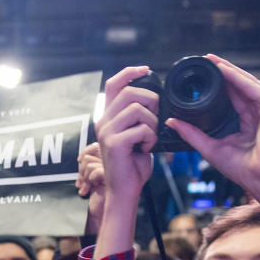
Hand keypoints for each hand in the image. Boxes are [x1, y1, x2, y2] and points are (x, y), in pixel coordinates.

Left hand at [76, 142, 107, 234]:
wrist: (97, 219)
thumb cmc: (94, 201)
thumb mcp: (89, 180)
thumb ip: (88, 166)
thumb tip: (82, 157)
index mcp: (110, 163)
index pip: (96, 147)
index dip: (85, 151)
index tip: (79, 161)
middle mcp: (113, 166)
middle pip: (93, 152)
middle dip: (82, 167)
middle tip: (81, 182)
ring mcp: (114, 172)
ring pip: (90, 162)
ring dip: (83, 176)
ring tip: (84, 188)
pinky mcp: (112, 179)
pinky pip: (95, 171)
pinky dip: (87, 181)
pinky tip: (86, 191)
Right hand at [94, 67, 157, 208]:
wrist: (124, 190)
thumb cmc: (132, 165)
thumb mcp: (136, 136)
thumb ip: (139, 118)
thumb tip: (155, 101)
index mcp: (107, 118)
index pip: (113, 84)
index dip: (129, 72)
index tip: (146, 69)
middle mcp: (103, 122)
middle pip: (130, 93)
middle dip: (151, 101)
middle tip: (156, 119)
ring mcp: (107, 132)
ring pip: (138, 109)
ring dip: (152, 123)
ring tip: (150, 138)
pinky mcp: (114, 143)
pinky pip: (142, 129)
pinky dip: (151, 138)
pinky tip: (145, 149)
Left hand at [167, 55, 259, 204]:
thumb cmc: (244, 169)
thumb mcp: (210, 147)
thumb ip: (192, 133)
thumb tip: (172, 122)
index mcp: (246, 122)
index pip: (232, 96)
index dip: (218, 84)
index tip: (202, 76)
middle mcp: (258, 113)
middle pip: (239, 85)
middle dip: (223, 71)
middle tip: (206, 60)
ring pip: (246, 82)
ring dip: (229, 70)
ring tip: (212, 60)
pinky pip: (252, 87)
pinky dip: (237, 78)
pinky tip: (224, 70)